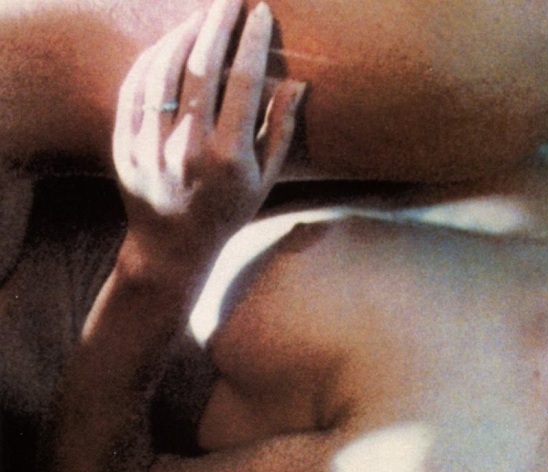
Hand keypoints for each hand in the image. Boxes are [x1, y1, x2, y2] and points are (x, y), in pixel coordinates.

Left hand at [112, 0, 303, 266]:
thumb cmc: (228, 212)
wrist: (171, 248)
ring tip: (202, 15)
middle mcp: (189, 147)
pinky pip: (136, 89)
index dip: (254, 42)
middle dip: (218, 24)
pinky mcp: (125, 144)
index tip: (261, 13)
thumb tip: (296, 84)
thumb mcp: (265, 180)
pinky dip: (153, 59)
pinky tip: (170, 44)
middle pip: (203, 67)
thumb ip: (281, 131)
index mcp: (230, 156)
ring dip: (184, 35)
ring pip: (165, 71)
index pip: (245, 82)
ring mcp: (152, 145)